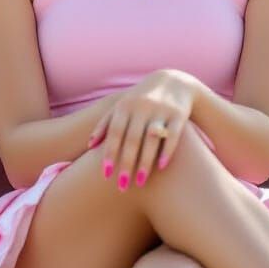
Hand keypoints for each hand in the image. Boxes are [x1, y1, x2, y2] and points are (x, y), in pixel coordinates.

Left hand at [87, 70, 196, 190]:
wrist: (174, 81)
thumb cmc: (140, 100)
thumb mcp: (122, 106)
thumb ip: (105, 124)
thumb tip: (89, 146)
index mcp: (125, 106)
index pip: (115, 132)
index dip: (110, 153)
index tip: (106, 175)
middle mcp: (142, 107)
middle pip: (133, 139)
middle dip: (127, 163)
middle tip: (122, 186)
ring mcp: (162, 109)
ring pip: (152, 139)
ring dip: (145, 161)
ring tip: (140, 182)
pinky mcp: (179, 114)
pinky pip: (173, 134)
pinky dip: (167, 150)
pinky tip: (161, 167)